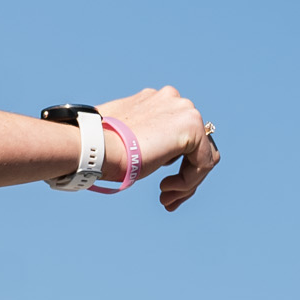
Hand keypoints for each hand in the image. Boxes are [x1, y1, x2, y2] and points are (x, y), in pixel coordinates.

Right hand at [95, 85, 219, 211]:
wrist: (96, 146)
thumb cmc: (100, 147)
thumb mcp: (125, 139)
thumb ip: (143, 139)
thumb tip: (150, 154)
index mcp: (155, 100)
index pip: (176, 134)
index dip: (172, 164)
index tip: (162, 188)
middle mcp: (173, 100)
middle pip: (193, 146)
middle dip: (183, 176)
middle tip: (166, 199)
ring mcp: (184, 111)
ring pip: (201, 156)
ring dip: (186, 182)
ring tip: (166, 198)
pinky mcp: (193, 128)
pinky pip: (203, 163)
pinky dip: (189, 181)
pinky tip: (166, 188)